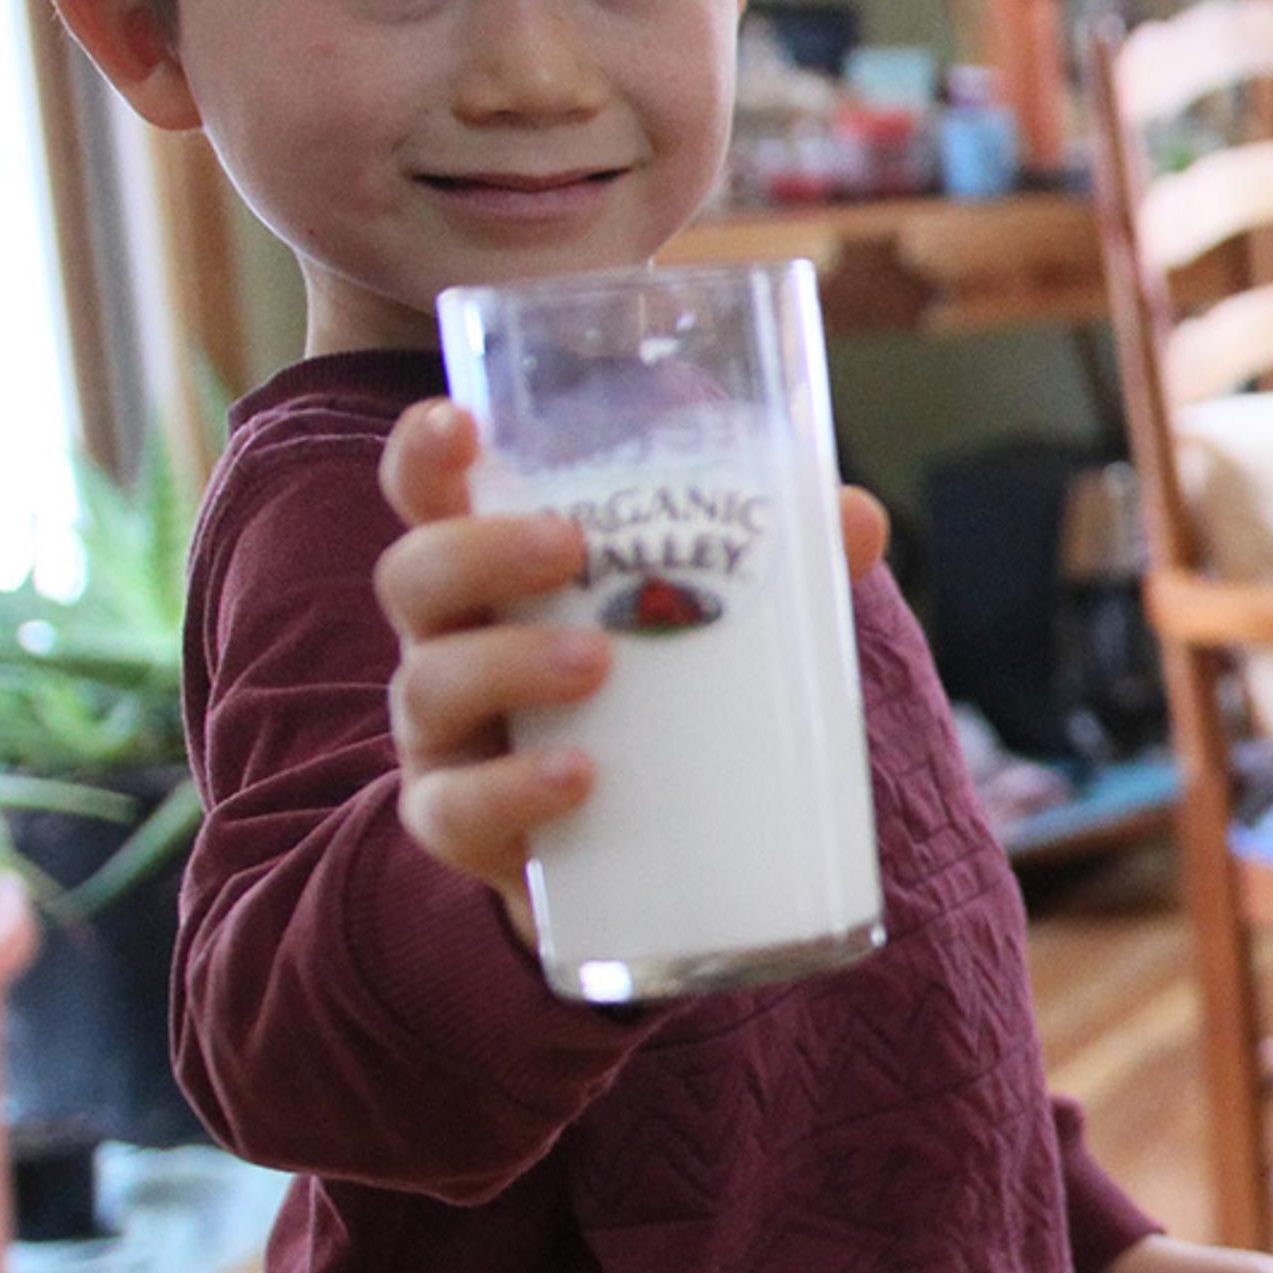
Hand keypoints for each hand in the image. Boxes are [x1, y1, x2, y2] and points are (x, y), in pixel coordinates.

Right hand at [374, 398, 887, 944]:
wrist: (636, 851)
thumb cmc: (661, 690)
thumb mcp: (713, 618)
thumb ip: (780, 562)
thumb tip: (857, 519)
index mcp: (493, 569)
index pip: (431, 494)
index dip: (424, 453)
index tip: (457, 421)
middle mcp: (448, 639)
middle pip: (415, 576)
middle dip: (480, 551)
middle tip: (568, 547)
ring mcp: (445, 736)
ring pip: (431, 684)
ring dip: (509, 664)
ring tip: (597, 661)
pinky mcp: (463, 824)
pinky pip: (457, 809)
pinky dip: (512, 791)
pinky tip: (577, 776)